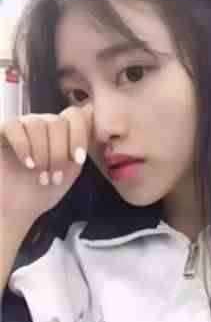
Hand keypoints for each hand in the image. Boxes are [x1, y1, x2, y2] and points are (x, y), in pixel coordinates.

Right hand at [0, 104, 92, 238]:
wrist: (16, 211)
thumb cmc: (44, 190)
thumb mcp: (71, 167)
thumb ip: (82, 143)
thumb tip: (91, 110)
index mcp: (62, 131)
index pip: (75, 114)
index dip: (79, 136)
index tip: (78, 159)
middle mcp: (43, 124)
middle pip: (58, 122)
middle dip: (60, 153)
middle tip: (55, 177)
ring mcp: (22, 126)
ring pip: (38, 124)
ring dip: (43, 154)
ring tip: (41, 176)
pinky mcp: (1, 131)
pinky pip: (14, 126)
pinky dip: (24, 146)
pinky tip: (28, 164)